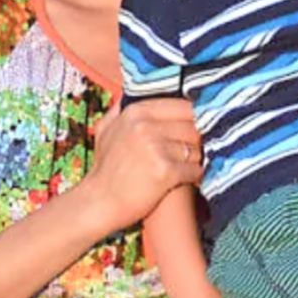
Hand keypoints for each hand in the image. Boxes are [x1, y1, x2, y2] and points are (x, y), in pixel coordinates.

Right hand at [80, 98, 201, 234]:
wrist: (97, 204)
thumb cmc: (105, 169)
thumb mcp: (106, 131)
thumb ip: (121, 110)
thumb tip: (132, 92)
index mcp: (136, 112)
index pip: (184, 106)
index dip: (196, 119)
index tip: (199, 128)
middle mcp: (145, 126)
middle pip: (194, 126)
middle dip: (199, 140)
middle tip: (198, 150)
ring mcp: (155, 148)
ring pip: (196, 148)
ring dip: (197, 159)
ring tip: (190, 165)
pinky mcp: (165, 171)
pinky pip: (196, 168)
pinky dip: (196, 175)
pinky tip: (190, 179)